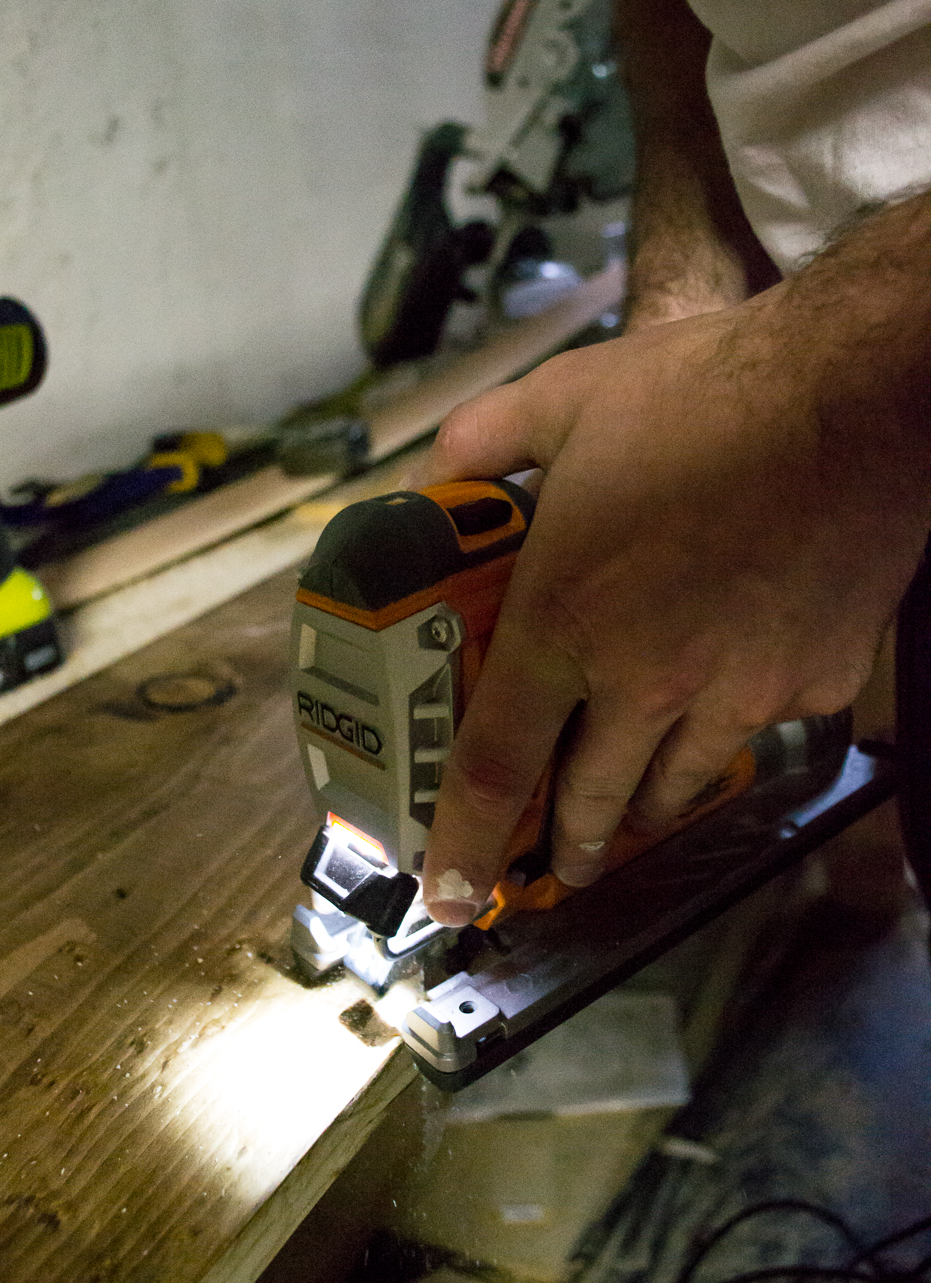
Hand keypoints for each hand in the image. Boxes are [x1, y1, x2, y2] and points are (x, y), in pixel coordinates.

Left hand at [415, 285, 929, 923]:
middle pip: (591, 804)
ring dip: (642, 811)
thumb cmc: (706, 392)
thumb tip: (430, 478)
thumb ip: (479, 443)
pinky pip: (759, 730)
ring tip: (629, 814)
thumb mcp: (564, 397)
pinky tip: (728, 700)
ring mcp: (740, 691)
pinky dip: (733, 728)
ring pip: (676, 788)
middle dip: (565, 845)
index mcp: (567, 618)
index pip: (495, 764)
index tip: (446, 890)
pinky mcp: (813, 684)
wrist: (854, 392)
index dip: (462, 839)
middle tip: (553, 857)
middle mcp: (649, 677)